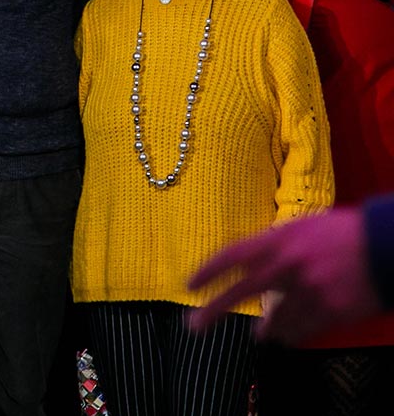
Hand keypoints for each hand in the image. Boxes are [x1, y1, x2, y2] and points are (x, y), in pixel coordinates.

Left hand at [187, 207, 379, 344]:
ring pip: (273, 320)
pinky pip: (301, 331)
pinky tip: (287, 337)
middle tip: (194, 326)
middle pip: (240, 291)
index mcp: (280, 239)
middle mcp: (288, 264)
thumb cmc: (344, 232)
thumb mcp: (303, 227)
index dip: (208, 271)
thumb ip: (275, 245)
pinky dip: (291, 335)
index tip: (189, 286)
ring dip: (265, 329)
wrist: (387, 244)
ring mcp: (309, 290)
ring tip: (260, 335)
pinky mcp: (331, 310)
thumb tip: (249, 264)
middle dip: (213, 310)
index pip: (232, 255)